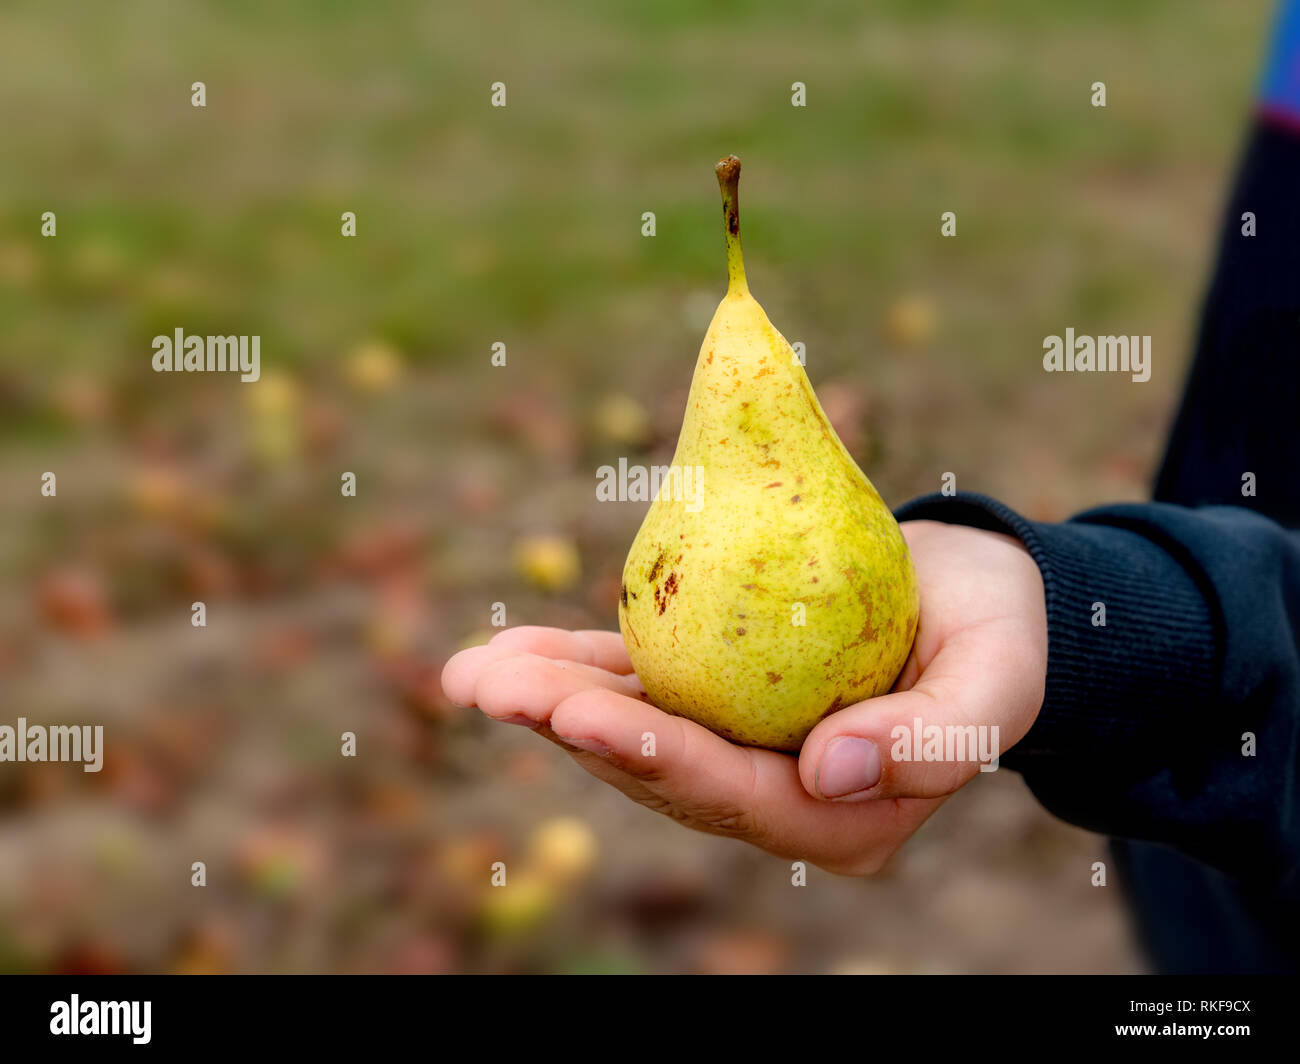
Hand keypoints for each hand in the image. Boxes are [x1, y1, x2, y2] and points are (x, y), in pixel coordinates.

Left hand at [441, 520, 1046, 875]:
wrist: (973, 596)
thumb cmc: (997, 636)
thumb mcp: (995, 682)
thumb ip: (932, 740)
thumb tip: (832, 774)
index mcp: (842, 819)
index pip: (740, 796)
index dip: (660, 762)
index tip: (584, 721)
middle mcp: (775, 796)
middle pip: (664, 769)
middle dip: (573, 729)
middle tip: (489, 687)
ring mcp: (738, 750)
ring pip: (634, 730)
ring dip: (550, 702)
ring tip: (472, 673)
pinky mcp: (714, 698)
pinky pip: (638, 686)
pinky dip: (575, 668)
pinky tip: (508, 651)